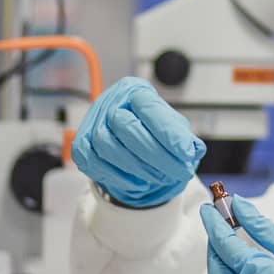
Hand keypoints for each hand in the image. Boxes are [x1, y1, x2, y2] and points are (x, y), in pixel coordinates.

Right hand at [71, 77, 205, 207]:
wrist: (131, 144)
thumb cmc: (154, 133)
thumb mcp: (174, 130)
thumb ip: (184, 138)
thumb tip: (192, 150)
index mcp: (136, 90)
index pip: (149, 107)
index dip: (168, 132)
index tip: (186, 153)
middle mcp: (110, 101)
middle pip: (125, 125)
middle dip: (155, 154)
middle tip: (178, 171)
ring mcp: (92, 121)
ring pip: (106, 144)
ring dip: (136, 166)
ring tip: (159, 178)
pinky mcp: (81, 145)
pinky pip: (92, 161)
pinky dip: (117, 176)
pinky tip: (138, 182)